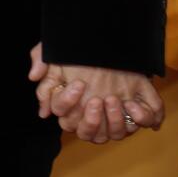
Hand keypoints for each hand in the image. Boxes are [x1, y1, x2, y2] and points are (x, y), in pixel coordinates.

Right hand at [28, 43, 162, 142]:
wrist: (116, 41)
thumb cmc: (85, 51)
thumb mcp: (59, 50)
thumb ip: (42, 61)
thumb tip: (34, 77)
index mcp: (75, 109)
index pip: (66, 119)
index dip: (69, 104)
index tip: (79, 85)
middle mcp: (96, 118)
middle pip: (88, 133)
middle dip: (91, 120)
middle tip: (96, 100)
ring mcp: (119, 117)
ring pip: (114, 134)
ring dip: (114, 120)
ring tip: (113, 99)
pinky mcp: (141, 111)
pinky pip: (143, 122)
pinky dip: (140, 118)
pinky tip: (133, 105)